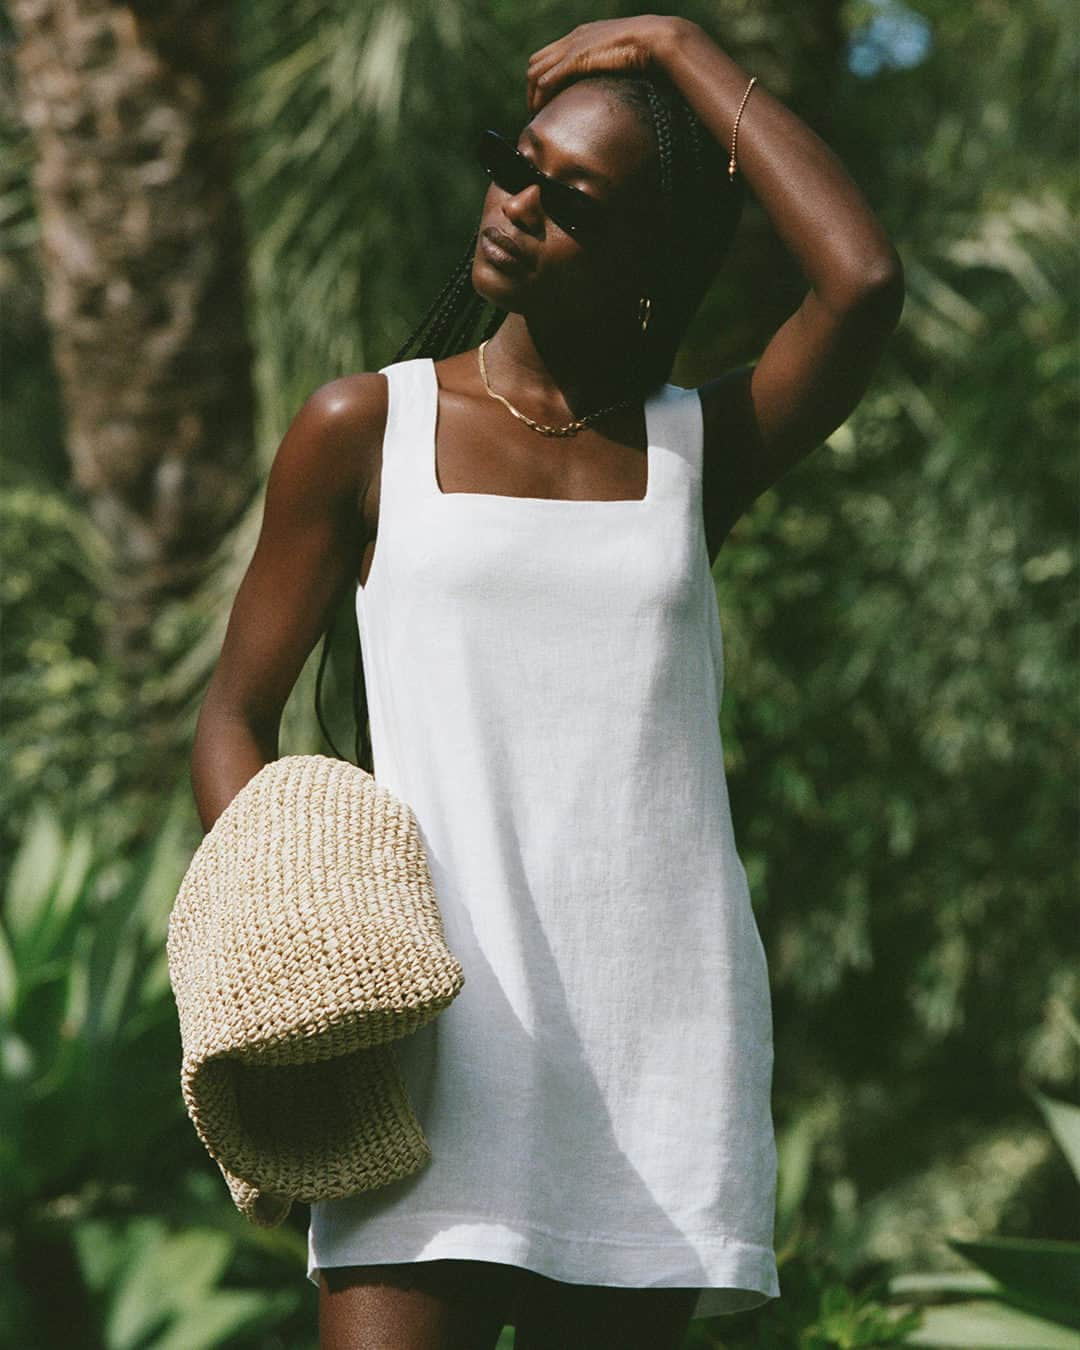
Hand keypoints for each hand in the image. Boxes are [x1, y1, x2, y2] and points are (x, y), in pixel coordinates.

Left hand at [526, 16, 689, 114]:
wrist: (655, 38)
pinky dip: (540, 95)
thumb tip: (616, 83)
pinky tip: (540, 109)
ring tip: (535, 114)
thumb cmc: (648, 50)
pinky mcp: (576, 59)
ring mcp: (573, 48)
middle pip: (537, 62)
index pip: (551, 54)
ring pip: (536, 71)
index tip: (545, 99)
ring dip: (532, 95)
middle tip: (535, 111)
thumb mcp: (622, 57)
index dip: (543, 77)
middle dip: (531, 88)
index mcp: (584, 35)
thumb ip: (612, 65)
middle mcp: (573, 38)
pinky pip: (548, 78)